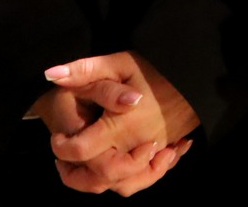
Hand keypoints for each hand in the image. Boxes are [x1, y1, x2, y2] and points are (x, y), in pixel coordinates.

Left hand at [44, 52, 197, 194]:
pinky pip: (144, 179)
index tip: (57, 138)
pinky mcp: (164, 154)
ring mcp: (153, 153)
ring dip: (101, 182)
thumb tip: (51, 74)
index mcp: (121, 124)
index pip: (83, 150)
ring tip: (85, 167)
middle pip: (102, 178)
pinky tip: (116, 166)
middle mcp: (137, 145)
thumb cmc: (156, 67)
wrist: (196, 75)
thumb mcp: (119, 62)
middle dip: (77, 177)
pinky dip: (128, 180)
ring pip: (124, 185)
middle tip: (64, 161)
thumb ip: (85, 70)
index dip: (63, 148)